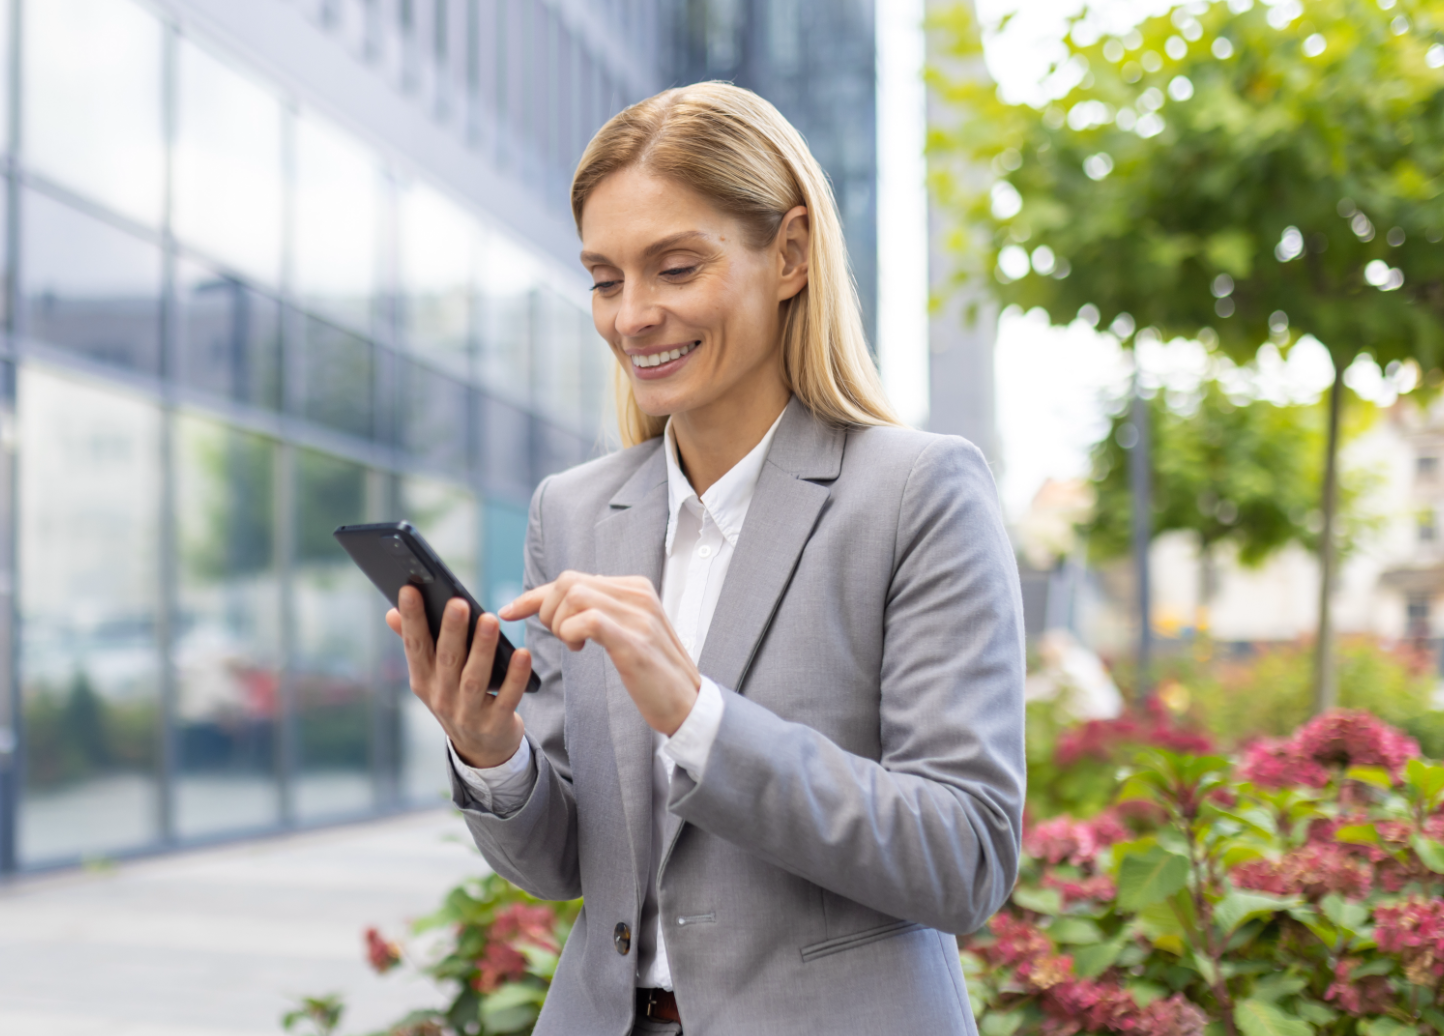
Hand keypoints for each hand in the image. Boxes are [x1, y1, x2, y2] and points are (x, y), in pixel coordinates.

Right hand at [386, 586, 532, 768]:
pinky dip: (515, 676)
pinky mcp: (495, 724)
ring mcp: (467, 713)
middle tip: (458, 602)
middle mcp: (441, 697)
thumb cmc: (456, 699)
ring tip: (489, 620)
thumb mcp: (431, 677)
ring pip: (474, 677)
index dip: (412, 619)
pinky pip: (507, 697)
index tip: (409, 590)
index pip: (415, 646)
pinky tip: (523, 654)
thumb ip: (415, 643)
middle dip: (451, 630)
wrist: (481, 750)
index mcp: (423, 681)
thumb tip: (390, 613)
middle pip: (446, 659)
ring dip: (482, 648)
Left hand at [501, 572, 699, 735]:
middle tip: (559, 638)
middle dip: (546, 610)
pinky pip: (587, 620)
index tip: (509, 610)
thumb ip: (604, 611)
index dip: (536, 595)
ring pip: (573, 596)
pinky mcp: (634, 641)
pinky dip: (571, 634)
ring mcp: (638, 615)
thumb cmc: (654, 674)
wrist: (688, 705)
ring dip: (558, 623)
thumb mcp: (629, 632)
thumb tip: (567, 600)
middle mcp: (638, 594)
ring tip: (573, 645)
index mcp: (636, 588)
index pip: (574, 578)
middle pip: (568, 581)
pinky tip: (580, 650)